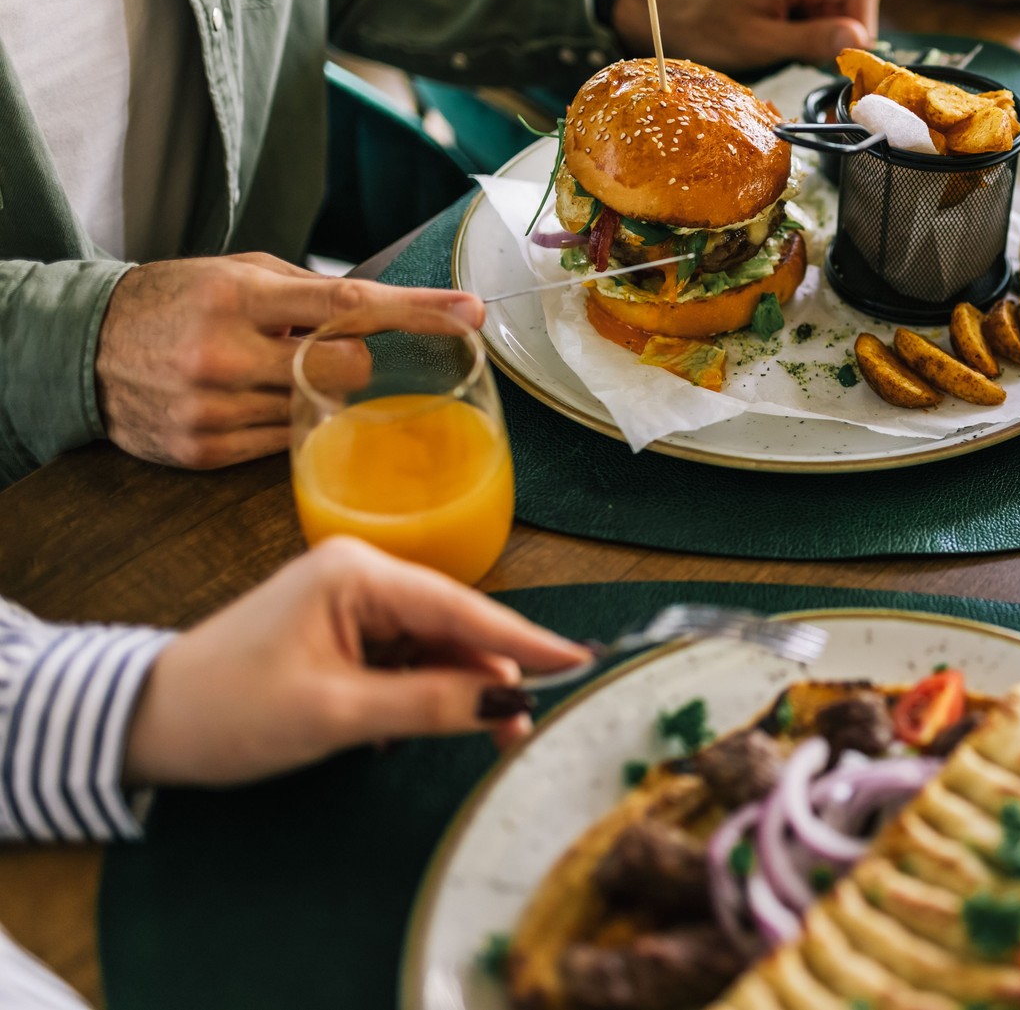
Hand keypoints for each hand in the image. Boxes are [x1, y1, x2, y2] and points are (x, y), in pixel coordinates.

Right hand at [96, 253, 482, 468]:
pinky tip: (248, 401)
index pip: (349, 304)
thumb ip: (311, 292)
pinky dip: (284, 423)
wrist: (81, 346)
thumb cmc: (178, 301)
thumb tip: (387, 310)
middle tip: (318, 351)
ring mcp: (213, 408)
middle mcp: (225, 352)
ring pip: (319, 411)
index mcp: (240, 297)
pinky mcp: (203, 451)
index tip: (470, 310)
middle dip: (354, 362)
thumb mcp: (239, 273)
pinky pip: (284, 446)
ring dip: (312, 393)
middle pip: (349, 370)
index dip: (418, 309)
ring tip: (264, 371)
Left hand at [123, 538, 588, 786]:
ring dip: (460, 692)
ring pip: (436, 647)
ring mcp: (352, 602)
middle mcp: (361, 574)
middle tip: (525, 732)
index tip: (580, 663)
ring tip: (487, 740)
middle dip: (492, 678)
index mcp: (357, 574)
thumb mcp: (334, 715)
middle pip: (455, 626)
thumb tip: (508, 705)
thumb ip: (427, 705)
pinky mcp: (343, 632)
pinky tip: (425, 727)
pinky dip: (425, 694)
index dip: (524, 643)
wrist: (145, 724)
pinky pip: (408, 659)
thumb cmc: (227, 711)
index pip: (462, 608)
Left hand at [620, 0, 878, 70]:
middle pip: (854, 1)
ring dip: (825, 36)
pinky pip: (821, 10)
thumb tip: (859, 41)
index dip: (862, 28)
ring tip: (789, 47)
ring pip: (840, 8)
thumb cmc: (707, 27)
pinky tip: (785, 41)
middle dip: (841, 34)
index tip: (843, 58)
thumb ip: (813, 40)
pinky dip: (812, 32)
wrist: (670, 14)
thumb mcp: (761, 42)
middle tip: (809, 57)